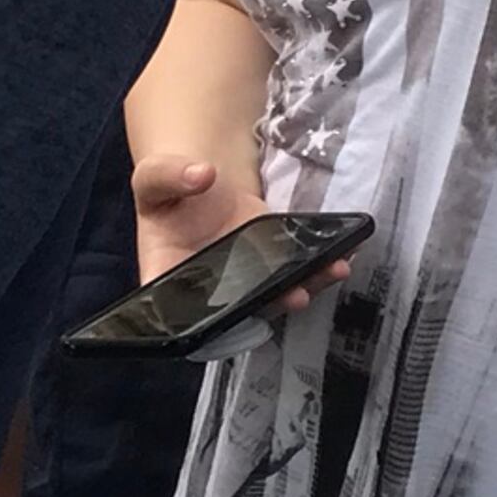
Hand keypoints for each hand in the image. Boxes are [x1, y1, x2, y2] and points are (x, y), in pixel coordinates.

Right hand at [130, 157, 344, 321]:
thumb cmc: (169, 190)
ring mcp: (241, 278)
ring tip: (331, 272)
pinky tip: (342, 255)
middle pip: (236, 308)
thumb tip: (201, 175)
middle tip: (295, 296)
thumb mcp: (155, 178)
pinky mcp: (268, 262)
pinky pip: (291, 271)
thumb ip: (169, 176)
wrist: (201, 182)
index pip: (174, 310)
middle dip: (269, 304)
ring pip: (272, 293)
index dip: (197, 321)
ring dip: (304, 286)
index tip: (225, 313)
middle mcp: (205, 288)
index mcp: (164, 276)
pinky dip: (317, 266)